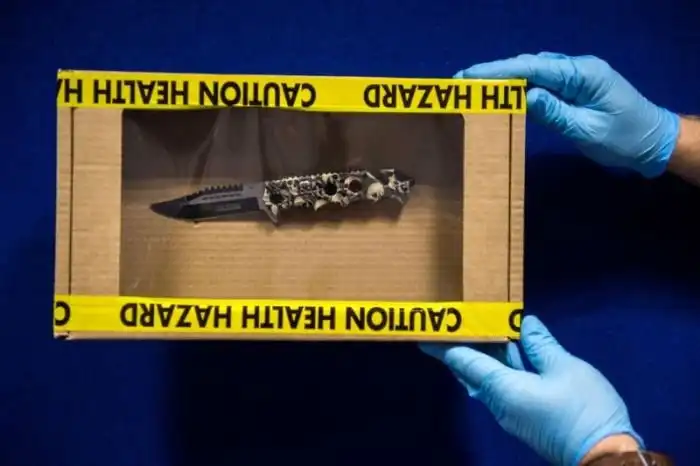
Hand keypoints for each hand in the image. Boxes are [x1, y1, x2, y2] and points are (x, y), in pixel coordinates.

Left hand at [420, 316, 643, 465]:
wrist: (606, 458)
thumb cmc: (583, 410)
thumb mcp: (565, 368)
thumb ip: (541, 345)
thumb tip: (525, 324)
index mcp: (501, 388)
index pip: (464, 362)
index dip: (444, 346)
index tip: (425, 334)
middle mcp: (498, 403)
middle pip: (472, 372)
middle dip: (462, 349)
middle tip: (455, 326)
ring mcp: (511, 414)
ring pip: (487, 381)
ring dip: (484, 358)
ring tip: (482, 333)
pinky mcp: (525, 419)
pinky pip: (502, 389)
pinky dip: (501, 369)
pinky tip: (511, 355)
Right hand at [456, 52, 679, 177]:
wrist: (653, 142)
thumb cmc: (623, 138)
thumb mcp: (588, 130)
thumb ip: (556, 113)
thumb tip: (526, 96)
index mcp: (583, 74)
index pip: (533, 68)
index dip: (499, 71)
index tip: (469, 75)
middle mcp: (578, 69)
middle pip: (530, 65)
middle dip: (495, 72)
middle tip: (463, 82)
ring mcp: (576, 77)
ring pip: (534, 72)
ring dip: (505, 78)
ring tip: (475, 87)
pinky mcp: (575, 89)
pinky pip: (543, 82)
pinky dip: (520, 86)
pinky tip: (503, 94)